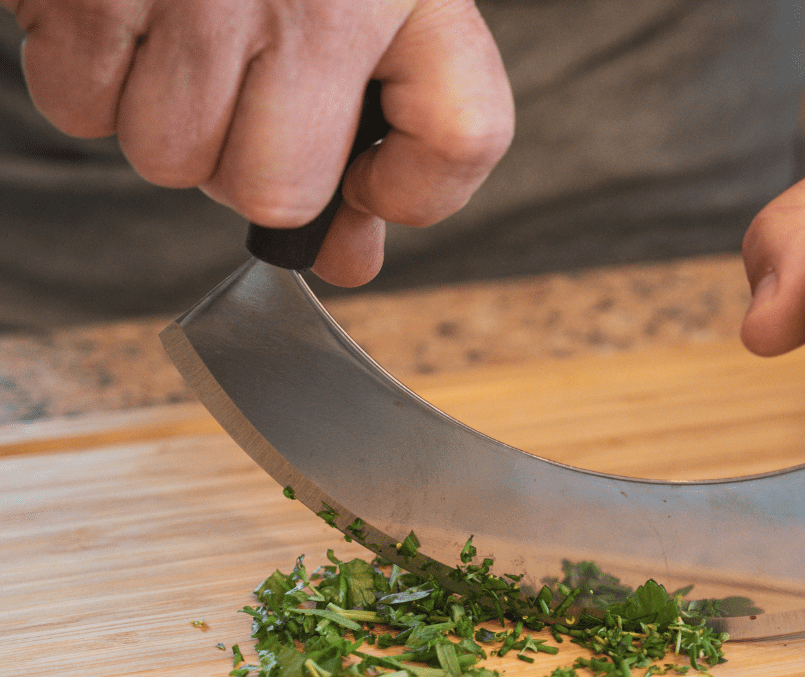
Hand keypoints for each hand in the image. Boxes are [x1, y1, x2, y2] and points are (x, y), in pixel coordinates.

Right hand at [4, 0, 513, 285]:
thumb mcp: (378, 0)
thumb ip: (390, 138)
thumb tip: (348, 257)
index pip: (460, 137)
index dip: (411, 191)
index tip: (370, 182)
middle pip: (270, 191)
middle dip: (244, 162)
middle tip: (237, 83)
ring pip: (166, 159)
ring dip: (162, 119)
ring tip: (171, 28)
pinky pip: (78, 104)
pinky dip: (86, 74)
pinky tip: (117, 9)